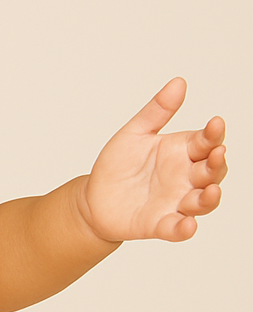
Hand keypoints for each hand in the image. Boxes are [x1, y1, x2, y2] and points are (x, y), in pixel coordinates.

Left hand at [78, 77, 226, 242]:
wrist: (94, 197)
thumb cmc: (118, 165)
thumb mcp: (134, 134)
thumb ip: (157, 111)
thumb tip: (179, 82)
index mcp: (182, 152)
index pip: (206, 141)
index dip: (213, 134)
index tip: (214, 123)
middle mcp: (186, 178)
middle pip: (212, 172)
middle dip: (217, 164)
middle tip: (215, 154)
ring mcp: (176, 202)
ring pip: (202, 202)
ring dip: (209, 198)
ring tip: (210, 191)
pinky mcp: (161, 224)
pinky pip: (177, 229)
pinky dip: (184, 229)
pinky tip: (187, 225)